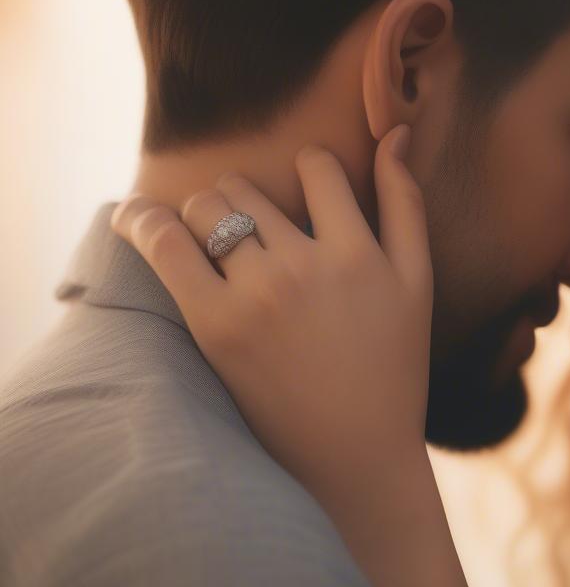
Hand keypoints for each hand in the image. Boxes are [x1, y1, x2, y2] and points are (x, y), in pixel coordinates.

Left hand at [110, 126, 431, 504]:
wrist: (356, 455)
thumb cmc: (393, 368)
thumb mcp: (417, 283)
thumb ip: (406, 203)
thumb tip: (396, 131)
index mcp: (360, 253)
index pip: (316, 166)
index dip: (310, 171)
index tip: (307, 195)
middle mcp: (306, 266)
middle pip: (248, 186)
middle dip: (247, 197)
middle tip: (255, 230)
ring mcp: (258, 297)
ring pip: (206, 209)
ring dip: (205, 214)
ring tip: (213, 240)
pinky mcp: (216, 328)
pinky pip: (166, 248)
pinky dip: (144, 224)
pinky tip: (136, 218)